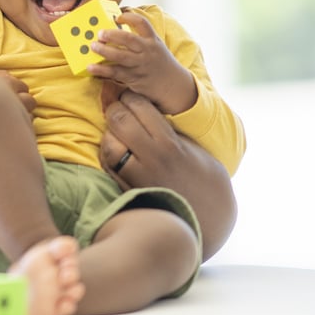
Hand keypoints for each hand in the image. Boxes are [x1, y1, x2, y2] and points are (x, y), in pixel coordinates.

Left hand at [87, 11, 195, 113]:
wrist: (173, 85)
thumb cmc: (158, 62)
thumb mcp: (154, 47)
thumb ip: (140, 39)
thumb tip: (114, 31)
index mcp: (152, 40)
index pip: (142, 23)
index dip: (129, 17)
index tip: (117, 17)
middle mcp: (147, 52)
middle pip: (129, 39)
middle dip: (113, 35)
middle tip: (99, 33)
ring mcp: (140, 65)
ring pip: (121, 57)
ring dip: (105, 51)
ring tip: (93, 46)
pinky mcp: (133, 78)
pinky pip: (115, 73)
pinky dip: (102, 70)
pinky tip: (91, 68)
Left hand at [98, 90, 236, 257]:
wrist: (207, 218)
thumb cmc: (205, 179)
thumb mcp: (194, 148)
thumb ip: (169, 130)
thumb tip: (146, 109)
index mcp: (170, 144)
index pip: (139, 107)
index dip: (131, 97)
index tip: (130, 96)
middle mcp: (151, 158)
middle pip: (119, 121)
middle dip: (115, 109)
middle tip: (118, 107)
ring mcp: (136, 176)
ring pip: (107, 142)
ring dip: (108, 132)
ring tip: (116, 130)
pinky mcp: (127, 190)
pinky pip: (107, 164)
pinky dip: (106, 152)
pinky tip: (114, 148)